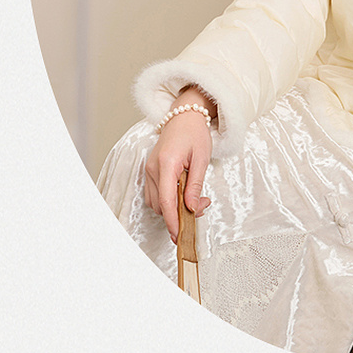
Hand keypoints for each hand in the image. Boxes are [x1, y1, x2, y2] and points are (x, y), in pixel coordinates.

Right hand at [144, 92, 213, 242]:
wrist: (184, 116)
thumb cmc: (195, 134)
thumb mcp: (202, 159)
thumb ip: (195, 184)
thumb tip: (192, 208)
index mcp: (166, 164)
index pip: (167, 201)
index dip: (173, 222)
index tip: (180, 237)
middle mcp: (153, 169)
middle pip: (162, 206)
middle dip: (180, 213)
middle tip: (203, 204)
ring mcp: (148, 170)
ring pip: (157, 203)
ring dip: (174, 208)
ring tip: (196, 198)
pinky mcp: (150, 171)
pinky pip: (155, 195)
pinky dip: (168, 200)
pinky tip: (183, 193)